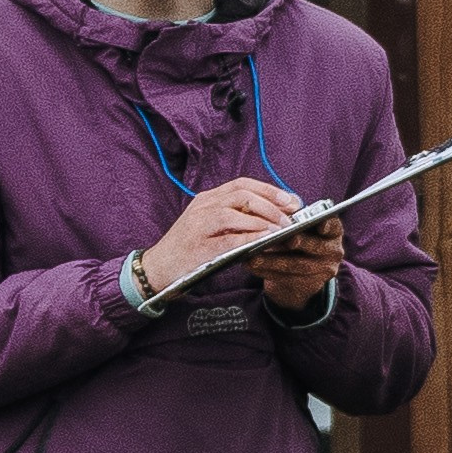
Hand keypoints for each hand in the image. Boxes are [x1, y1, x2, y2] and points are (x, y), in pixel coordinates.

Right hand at [136, 178, 304, 302]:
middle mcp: (203, 205)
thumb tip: (273, 218)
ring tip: (283, 229)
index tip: (292, 200)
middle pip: (242, 194)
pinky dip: (250, 237)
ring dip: (263, 219)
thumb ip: (236, 219)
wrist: (159, 268)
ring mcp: (198, 224)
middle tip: (291, 216)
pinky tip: (267, 240)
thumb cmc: (190, 250)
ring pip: (235, 211)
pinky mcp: (198, 245)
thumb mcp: (213, 227)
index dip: (270, 190)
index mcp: (208, 198)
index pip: (243, 184)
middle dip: (271, 203)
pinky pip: (228, 237)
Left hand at [256, 215, 343, 311]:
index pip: (333, 226)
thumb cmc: (300, 236)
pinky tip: (252, 265)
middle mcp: (333, 251)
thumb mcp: (303, 225)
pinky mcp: (310, 284)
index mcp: (333, 232)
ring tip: (254, 256)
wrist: (303, 268)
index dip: (327, 225)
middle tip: (278, 239)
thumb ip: (295, 218)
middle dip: (296, 243)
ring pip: (298, 265)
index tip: (319, 224)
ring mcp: (324, 270)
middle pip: (315, 247)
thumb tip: (276, 216)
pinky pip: (287, 278)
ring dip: (274, 261)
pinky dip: (267, 271)